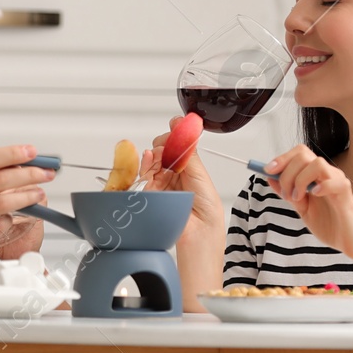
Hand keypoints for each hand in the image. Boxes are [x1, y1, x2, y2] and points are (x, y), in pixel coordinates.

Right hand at [140, 116, 223, 251]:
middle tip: (167, 143)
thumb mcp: (199, 173)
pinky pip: (145, 175)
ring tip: (159, 155)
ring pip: (153, 162)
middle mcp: (176, 175)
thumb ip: (187, 152)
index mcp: (190, 169)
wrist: (199, 230)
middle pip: (163, 152)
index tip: (175, 122)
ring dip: (154, 154)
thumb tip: (182, 131)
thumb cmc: (207, 208)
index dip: (176, 134)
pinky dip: (145, 165)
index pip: (180, 146)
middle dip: (163, 144)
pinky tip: (149, 160)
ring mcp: (163, 184)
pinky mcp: (152, 193)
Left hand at [264, 145, 352, 260]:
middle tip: (286, 194)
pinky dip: (321, 186)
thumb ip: (288, 193)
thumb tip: (270, 177)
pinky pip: (335, 181)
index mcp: (316, 176)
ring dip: (300, 180)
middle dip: (286, 172)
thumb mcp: (302, 209)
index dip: (281, 158)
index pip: (299, 153)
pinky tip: (314, 196)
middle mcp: (327, 174)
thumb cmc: (330, 225)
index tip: (267, 170)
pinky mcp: (345, 193)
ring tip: (299, 199)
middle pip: (303, 154)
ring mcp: (337, 181)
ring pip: (317, 163)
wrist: (350, 242)